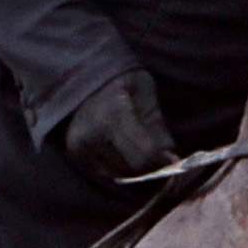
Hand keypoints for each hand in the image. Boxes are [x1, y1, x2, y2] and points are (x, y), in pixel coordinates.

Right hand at [61, 70, 178, 183]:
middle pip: (132, 167)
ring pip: (119, 173)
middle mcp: (93, 133)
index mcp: (114, 114)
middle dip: (148, 165)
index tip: (171, 159)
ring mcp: (81, 145)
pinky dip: (117, 165)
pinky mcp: (76, 153)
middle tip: (156, 155)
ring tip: (137, 147)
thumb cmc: (121, 80)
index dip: (161, 160)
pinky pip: (105, 171)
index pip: (144, 153)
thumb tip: (171, 158)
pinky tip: (120, 148)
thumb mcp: (145, 93)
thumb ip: (158, 127)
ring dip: (133, 167)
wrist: (84, 74)